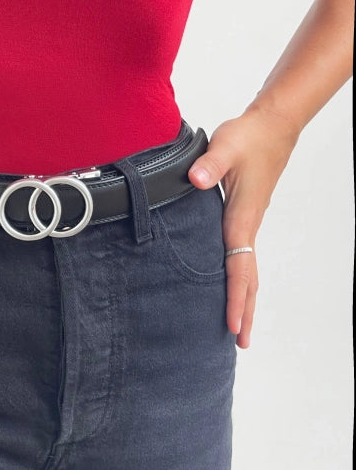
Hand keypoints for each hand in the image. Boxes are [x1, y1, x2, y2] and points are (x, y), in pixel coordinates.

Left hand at [187, 106, 299, 347]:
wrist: (271, 125)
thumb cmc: (248, 136)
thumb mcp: (226, 145)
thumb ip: (210, 164)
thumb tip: (198, 180)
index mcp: (240, 218)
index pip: (239, 266)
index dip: (234, 296)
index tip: (232, 324)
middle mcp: (245, 226)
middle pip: (248, 278)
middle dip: (244, 311)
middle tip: (241, 344)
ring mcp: (246, 224)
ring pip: (247, 270)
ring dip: (244, 299)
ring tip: (238, 328)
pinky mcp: (242, 217)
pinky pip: (241, 257)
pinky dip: (239, 279)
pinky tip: (230, 288)